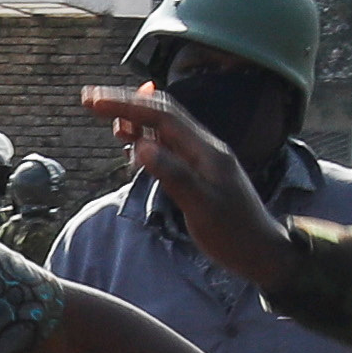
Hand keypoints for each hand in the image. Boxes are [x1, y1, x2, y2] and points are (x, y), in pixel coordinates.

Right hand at [77, 83, 292, 291]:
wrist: (262, 252)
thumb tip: (141, 147)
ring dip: (135, 119)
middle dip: (125, 103)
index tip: (94, 102)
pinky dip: (146, 138)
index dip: (126, 104)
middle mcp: (204, 147)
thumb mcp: (202, 207)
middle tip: (89, 100)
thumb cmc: (234, 234)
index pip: (161, 115)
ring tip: (107, 119)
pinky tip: (133, 144)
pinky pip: (168, 146)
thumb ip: (174, 175)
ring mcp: (201, 159)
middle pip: (161, 113)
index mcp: (205, 150)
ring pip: (163, 128)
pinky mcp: (198, 172)